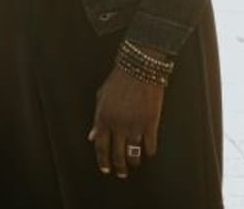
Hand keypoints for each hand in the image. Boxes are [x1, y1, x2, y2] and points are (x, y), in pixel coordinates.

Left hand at [88, 63, 164, 179]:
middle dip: (119, 167)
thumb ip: (97, 120)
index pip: (101, 146)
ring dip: (133, 162)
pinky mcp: (151, 123)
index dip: (102, 161)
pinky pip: (150, 145)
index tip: (106, 170)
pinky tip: (147, 153)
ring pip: (134, 153)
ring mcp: (135, 125)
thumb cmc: (117, 82)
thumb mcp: (101, 98)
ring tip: (134, 165)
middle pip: (117, 154)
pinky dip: (149, 152)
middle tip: (121, 173)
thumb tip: (92, 137)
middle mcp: (118, 124)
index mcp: (103, 118)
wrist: (139, 70)